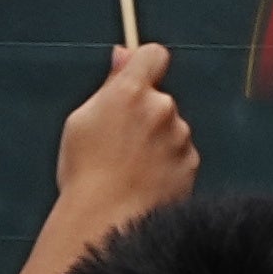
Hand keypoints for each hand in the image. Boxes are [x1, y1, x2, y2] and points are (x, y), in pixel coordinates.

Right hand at [46, 39, 195, 250]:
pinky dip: (168, 165)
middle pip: (159, 98)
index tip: (136, 78)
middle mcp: (162, 108)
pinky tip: (146, 182)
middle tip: (120, 143)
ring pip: (171, 129)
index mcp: (131, 92)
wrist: (107, 220)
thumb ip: (109, 84)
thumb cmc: (85, 172)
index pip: (153, 55)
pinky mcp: (191, 163)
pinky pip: (180, 155)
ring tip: (130, 169)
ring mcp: (180, 136)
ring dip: (157, 141)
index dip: (144, 63)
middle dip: (145, 114)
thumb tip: (124, 54)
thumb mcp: (81, 120)